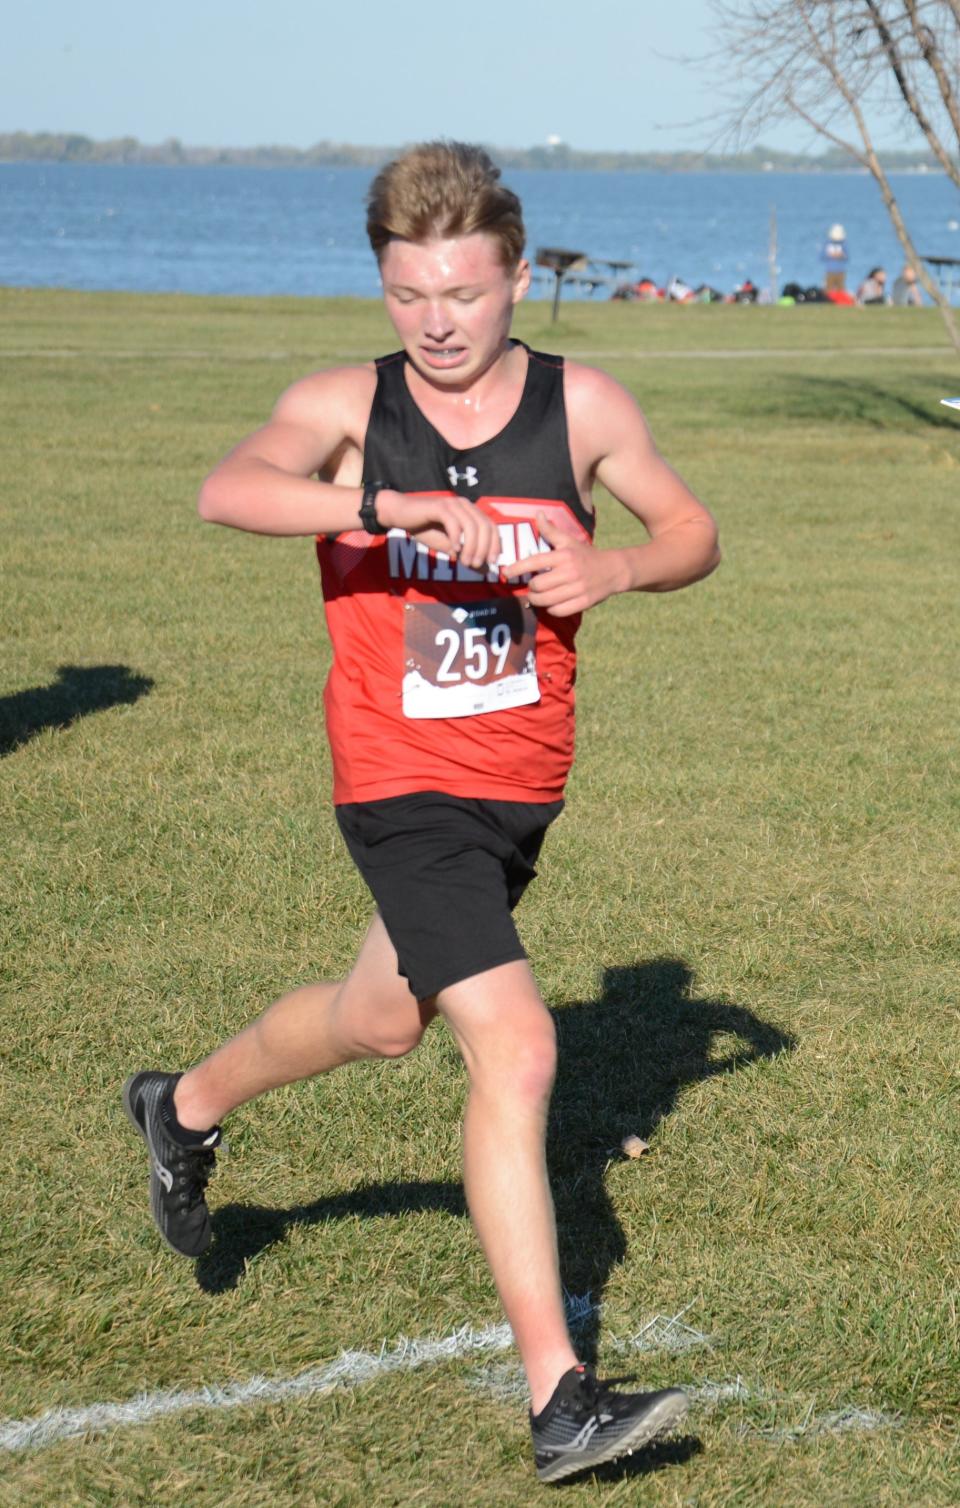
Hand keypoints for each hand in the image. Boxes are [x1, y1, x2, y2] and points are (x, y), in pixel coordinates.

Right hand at [377, 491, 499, 569]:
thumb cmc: (425, 529)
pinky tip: (454, 550)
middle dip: (484, 548)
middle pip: (484, 526)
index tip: (492, 563)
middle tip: (476, 565)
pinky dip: (456, 537)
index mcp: (471, 512)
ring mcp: (452, 504)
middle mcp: (465, 505)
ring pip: (471, 525)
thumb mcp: (449, 547)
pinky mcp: (439, 507)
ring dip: (471, 546)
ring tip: (465, 562)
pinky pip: (453, 522)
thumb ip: (466, 556)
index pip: (491, 527)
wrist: (400, 514)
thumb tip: (485, 570)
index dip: (495, 545)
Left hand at [501, 514, 626, 616]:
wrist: (613, 570)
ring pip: (545, 600)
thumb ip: (551, 531)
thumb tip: (537, 514)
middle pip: (537, 585)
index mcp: (564, 556)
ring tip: (538, 596)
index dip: (517, 568)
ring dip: (537, 600)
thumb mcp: (569, 541)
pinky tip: (552, 603)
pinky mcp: (583, 603)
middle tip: (533, 587)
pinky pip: (558, 611)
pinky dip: (551, 609)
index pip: (535, 562)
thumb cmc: (586, 555)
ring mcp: (577, 589)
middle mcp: (570, 572)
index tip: (506, 572)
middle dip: (531, 587)